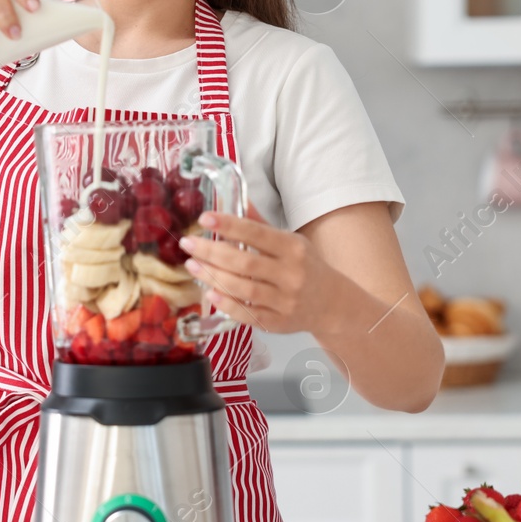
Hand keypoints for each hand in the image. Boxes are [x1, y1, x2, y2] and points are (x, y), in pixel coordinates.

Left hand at [177, 203, 355, 336]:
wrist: (333, 303)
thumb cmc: (305, 266)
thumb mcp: (290, 241)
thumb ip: (260, 224)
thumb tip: (236, 199)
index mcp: (293, 248)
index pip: (257, 233)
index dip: (229, 225)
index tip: (205, 218)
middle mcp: (291, 274)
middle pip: (245, 262)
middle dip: (212, 252)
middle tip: (188, 244)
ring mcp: (285, 300)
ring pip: (244, 289)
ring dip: (214, 277)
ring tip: (192, 265)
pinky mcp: (278, 322)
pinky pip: (249, 314)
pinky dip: (227, 305)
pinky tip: (209, 293)